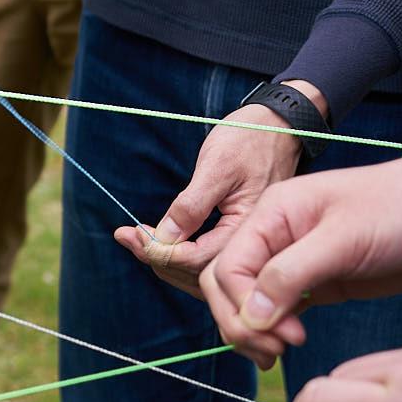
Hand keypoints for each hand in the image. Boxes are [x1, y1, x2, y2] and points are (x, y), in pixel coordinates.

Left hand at [115, 82, 323, 296]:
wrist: (276, 128)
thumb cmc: (250, 139)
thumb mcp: (217, 167)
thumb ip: (192, 206)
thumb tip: (163, 238)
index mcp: (251, 229)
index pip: (199, 259)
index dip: (161, 250)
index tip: (132, 232)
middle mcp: (251, 244)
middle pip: (198, 274)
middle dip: (157, 258)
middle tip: (125, 236)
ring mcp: (246, 244)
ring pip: (200, 273)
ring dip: (164, 260)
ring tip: (134, 240)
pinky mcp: (236, 237)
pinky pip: (206, 260)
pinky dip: (178, 256)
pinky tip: (158, 242)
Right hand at [199, 157, 401, 366]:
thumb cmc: (399, 210)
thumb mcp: (344, 239)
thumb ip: (292, 274)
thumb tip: (250, 315)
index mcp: (270, 214)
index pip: (227, 266)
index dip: (240, 306)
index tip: (281, 334)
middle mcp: (273, 236)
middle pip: (226, 286)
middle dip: (240, 323)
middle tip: (274, 353)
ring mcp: (292, 261)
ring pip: (247, 301)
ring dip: (253, 331)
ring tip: (277, 356)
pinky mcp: (315, 282)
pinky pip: (276, 309)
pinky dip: (273, 331)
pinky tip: (286, 348)